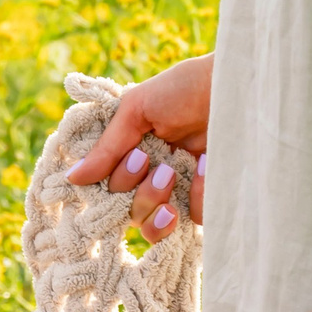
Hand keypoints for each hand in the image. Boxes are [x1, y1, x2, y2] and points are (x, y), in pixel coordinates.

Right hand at [65, 53, 212, 245]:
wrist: (239, 85)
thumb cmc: (187, 87)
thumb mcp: (138, 108)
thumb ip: (108, 147)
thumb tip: (72, 179)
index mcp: (133, 155)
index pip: (109, 191)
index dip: (113, 186)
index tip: (132, 160)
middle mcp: (153, 177)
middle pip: (127, 213)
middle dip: (137, 191)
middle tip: (153, 161)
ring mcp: (181, 192)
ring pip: (153, 226)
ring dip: (155, 203)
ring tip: (172, 172)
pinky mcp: (209, 200)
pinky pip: (191, 219)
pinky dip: (195, 197)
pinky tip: (205, 167)